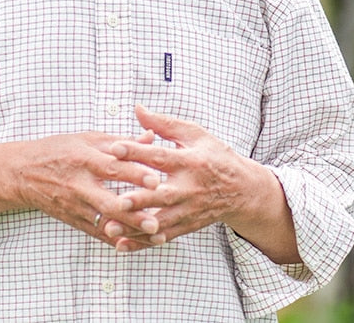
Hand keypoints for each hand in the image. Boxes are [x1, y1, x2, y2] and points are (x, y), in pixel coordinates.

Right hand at [0, 131, 167, 250]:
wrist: (22, 173)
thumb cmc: (58, 151)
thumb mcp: (87, 138)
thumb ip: (121, 141)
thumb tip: (151, 136)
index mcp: (84, 159)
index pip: (112, 167)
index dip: (134, 174)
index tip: (156, 180)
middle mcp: (79, 184)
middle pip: (109, 201)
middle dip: (134, 211)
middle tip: (156, 217)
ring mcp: (76, 205)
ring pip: (106, 222)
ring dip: (130, 229)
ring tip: (154, 233)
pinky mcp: (74, 220)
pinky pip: (98, 233)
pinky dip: (117, 239)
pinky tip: (137, 242)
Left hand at [107, 106, 297, 260]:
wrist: (242, 189)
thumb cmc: (214, 156)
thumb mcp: (195, 135)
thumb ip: (165, 124)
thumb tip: (138, 109)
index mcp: (190, 162)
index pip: (161, 156)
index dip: (138, 151)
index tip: (114, 148)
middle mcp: (190, 188)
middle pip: (162, 195)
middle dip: (140, 199)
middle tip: (117, 201)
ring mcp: (189, 210)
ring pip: (161, 221)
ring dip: (136, 226)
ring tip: (111, 227)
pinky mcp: (188, 225)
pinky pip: (164, 235)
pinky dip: (144, 242)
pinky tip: (123, 244)